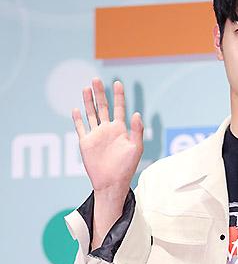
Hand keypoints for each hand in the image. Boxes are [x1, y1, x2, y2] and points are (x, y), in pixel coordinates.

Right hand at [72, 78, 143, 193]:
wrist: (111, 183)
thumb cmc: (126, 168)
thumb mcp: (136, 148)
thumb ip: (137, 131)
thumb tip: (137, 113)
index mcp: (120, 130)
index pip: (119, 108)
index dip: (118, 96)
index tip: (117, 83)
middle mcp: (107, 130)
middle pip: (102, 107)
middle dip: (100, 93)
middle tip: (96, 79)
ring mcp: (96, 136)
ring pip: (91, 114)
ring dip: (88, 101)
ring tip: (86, 88)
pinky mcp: (86, 143)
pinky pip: (80, 128)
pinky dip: (77, 119)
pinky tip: (75, 109)